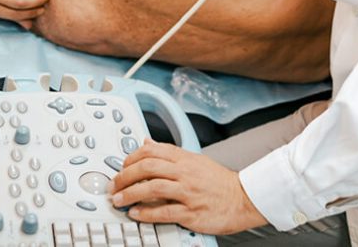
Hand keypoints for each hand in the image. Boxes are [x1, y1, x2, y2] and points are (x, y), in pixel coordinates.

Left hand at [109, 140, 266, 235]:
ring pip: (153, 188)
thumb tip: (147, 143)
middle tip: (114, 184)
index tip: (122, 166)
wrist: (243, 198)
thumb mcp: (195, 159)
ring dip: (131, 193)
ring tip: (119, 199)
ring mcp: (188, 192)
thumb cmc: (219, 182)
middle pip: (148, 167)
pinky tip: (135, 213)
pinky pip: (164, 211)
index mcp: (185, 158)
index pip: (152, 151)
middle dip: (126, 175)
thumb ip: (169, 153)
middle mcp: (185, 173)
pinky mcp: (192, 212)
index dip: (131, 157)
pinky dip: (147, 212)